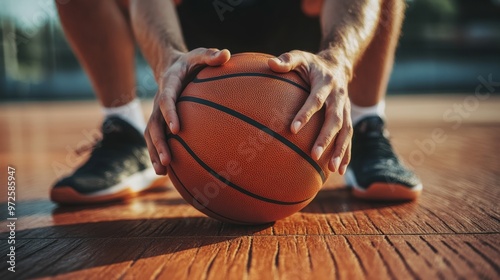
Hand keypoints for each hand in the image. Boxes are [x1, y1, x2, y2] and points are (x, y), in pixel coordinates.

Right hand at [145, 48, 230, 174]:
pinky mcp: (159, 122)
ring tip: (162, 172)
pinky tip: (165, 172)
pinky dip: (157, 154)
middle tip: (167, 160)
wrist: (171, 66)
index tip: (176, 129)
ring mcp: (157, 113)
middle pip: (154, 124)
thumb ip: (211, 55)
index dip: (169, 113)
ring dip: (154, 153)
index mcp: (168, 85)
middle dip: (159, 143)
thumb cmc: (191, 63)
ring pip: (150, 135)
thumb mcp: (199, 55)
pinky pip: (155, 139)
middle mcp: (158, 101)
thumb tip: (227, 54)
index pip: (166, 100)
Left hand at [268, 50, 351, 173]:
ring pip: (346, 131)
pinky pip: (348, 137)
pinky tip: (339, 171)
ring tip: (332, 169)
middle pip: (335, 119)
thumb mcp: (301, 57)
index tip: (292, 129)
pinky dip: (346, 153)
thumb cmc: (312, 64)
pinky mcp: (348, 117)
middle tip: (314, 154)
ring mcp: (346, 108)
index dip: (305, 114)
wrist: (338, 65)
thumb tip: (270, 63)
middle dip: (326, 138)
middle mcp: (339, 97)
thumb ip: (287, 60)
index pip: (316, 100)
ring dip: (340, 150)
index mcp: (326, 83)